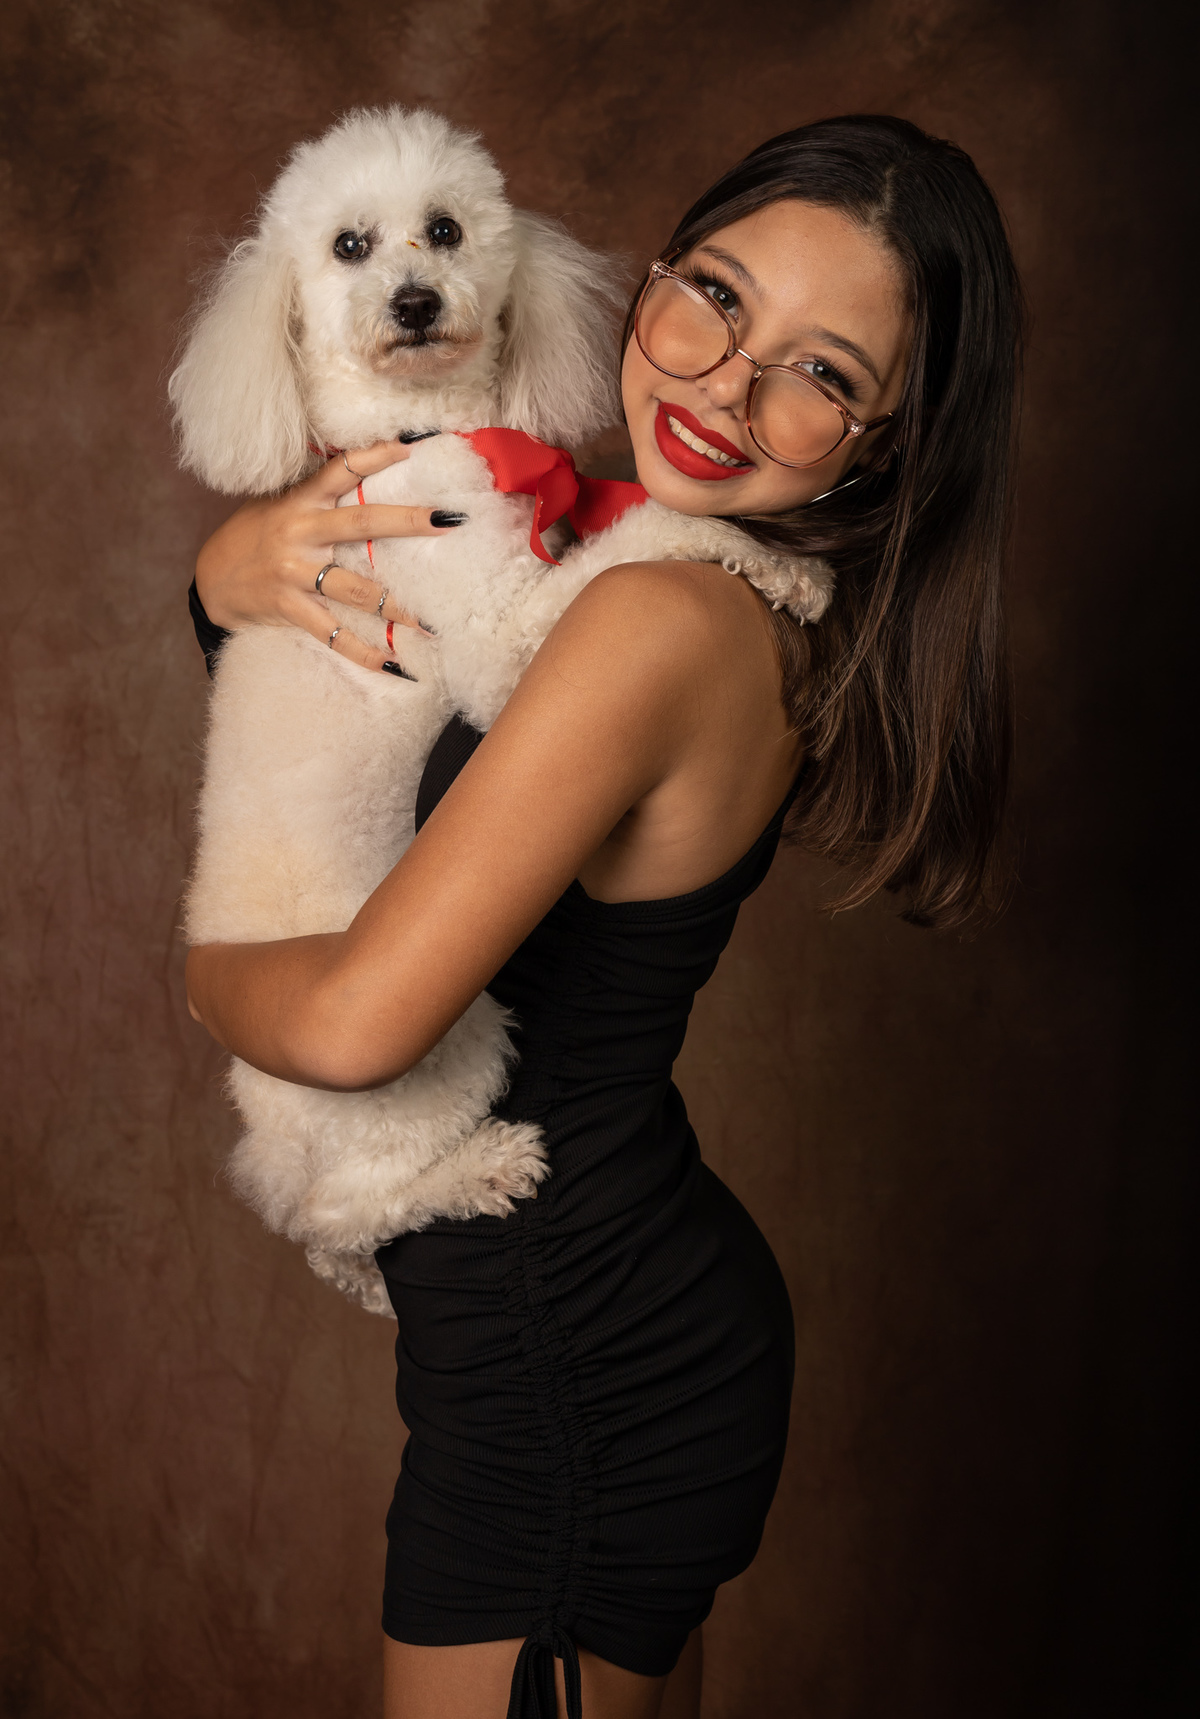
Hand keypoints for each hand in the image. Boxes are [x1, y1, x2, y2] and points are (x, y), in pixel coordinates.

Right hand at [194, 437, 463, 673]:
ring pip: (357, 589)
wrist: (211, 582)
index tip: (411, 447)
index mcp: (300, 501)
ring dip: (398, 606)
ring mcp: (295, 572)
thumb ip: (316, 497)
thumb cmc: (254, 539)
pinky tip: (392, 665)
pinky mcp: (289, 607)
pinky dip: (362, 653)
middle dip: (408, 522)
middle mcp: (300, 532)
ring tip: (432, 620)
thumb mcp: (278, 506)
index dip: (375, 456)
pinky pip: (333, 634)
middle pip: (362, 522)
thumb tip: (366, 478)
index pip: (341, 469)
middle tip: (450, 520)